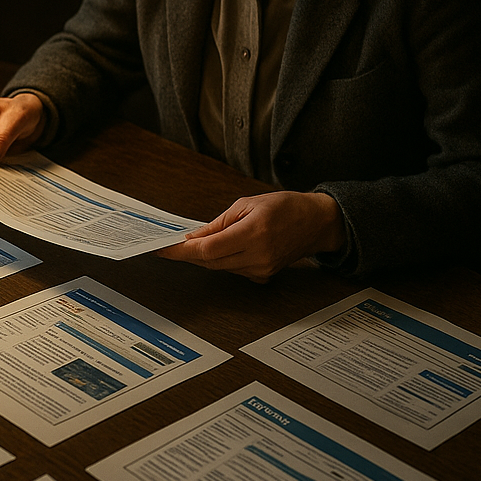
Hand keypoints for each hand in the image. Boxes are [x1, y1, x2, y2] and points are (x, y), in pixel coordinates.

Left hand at [158, 191, 345, 282]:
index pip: (208, 249)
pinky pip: (232, 270)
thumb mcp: (248, 204)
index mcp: (254, 233)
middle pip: (210, 261)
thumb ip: (218, 223)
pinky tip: (214, 250)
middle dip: (186, 254)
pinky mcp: (264, 275)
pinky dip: (219, 261)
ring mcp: (262, 268)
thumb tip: (193, 237)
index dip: (182, 250)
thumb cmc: (286, 207)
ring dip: (202, 257)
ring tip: (188, 246)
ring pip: (219, 268)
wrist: (316, 223)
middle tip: (168, 247)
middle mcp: (258, 255)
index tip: (164, 249)